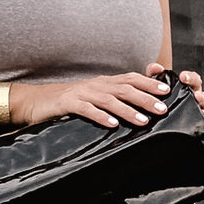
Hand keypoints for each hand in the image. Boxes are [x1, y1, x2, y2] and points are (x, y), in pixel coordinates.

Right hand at [13, 71, 172, 128]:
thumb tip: (139, 109)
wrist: (36, 100)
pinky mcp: (68, 103)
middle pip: (125, 89)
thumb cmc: (69, 102)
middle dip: (146, 98)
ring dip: (128, 110)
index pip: (131, 79)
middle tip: (163, 108)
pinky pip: (87, 109)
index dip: (149, 83)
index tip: (167, 91)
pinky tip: (112, 125)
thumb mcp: (94, 97)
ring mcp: (82, 92)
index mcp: (104, 82)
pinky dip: (101, 116)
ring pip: (109, 100)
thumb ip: (113, 99)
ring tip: (143, 120)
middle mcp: (96, 84)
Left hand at [147, 63, 203, 126]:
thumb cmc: (157, 100)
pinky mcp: (194, 130)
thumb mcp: (154, 86)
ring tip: (203, 115)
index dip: (191, 78)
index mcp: (189, 89)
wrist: (152, 118)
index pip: (195, 81)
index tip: (182, 77)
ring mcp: (197, 116)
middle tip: (195, 96)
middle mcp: (196, 102)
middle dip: (202, 96)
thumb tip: (156, 68)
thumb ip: (154, 74)